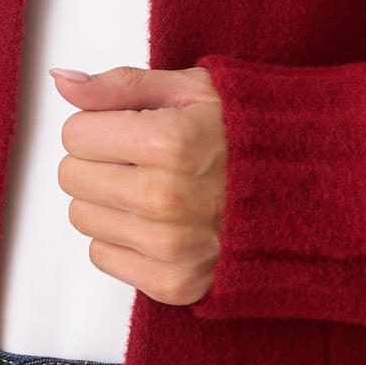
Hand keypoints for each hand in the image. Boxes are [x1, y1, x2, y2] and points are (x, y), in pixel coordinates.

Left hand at [49, 63, 227, 305]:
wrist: (303, 190)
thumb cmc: (245, 134)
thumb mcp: (189, 89)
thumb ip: (119, 85)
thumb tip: (62, 81)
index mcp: (168, 143)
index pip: (74, 134)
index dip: (99, 125)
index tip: (130, 127)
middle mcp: (165, 199)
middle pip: (71, 177)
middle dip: (98, 161)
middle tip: (140, 158)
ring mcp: (169, 247)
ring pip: (82, 217)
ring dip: (109, 199)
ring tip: (154, 187)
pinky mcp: (173, 283)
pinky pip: (102, 256)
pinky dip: (123, 237)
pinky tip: (159, 220)